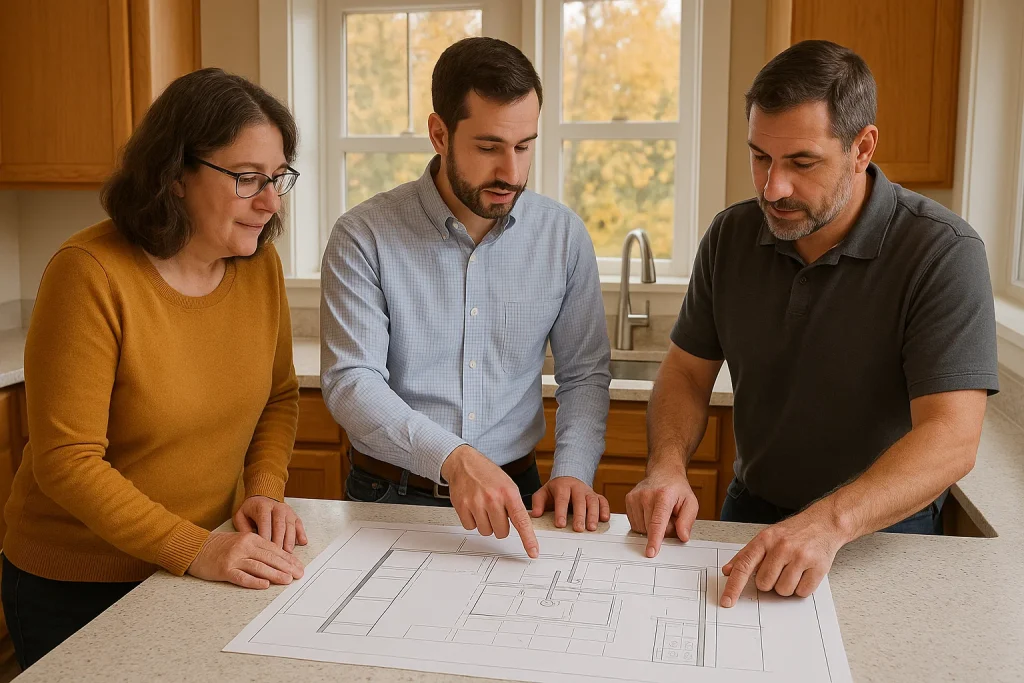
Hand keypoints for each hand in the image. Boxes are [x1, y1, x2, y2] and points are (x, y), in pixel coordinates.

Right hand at [187, 531, 304, 589]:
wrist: (196, 548)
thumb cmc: (221, 546)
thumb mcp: (242, 540)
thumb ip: (258, 548)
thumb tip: (279, 559)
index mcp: (250, 538)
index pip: (274, 549)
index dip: (288, 558)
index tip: (299, 566)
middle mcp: (244, 546)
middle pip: (270, 557)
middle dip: (287, 567)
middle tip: (299, 575)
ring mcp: (234, 558)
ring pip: (259, 567)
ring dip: (275, 574)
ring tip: (287, 580)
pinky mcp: (224, 570)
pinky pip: (242, 577)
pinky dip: (254, 581)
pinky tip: (265, 585)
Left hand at [233, 495, 307, 552]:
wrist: (262, 498)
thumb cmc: (251, 510)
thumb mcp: (240, 516)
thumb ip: (243, 529)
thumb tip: (249, 543)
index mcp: (263, 507)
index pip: (265, 523)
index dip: (265, 537)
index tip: (264, 550)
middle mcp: (277, 508)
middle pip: (280, 526)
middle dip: (279, 541)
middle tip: (277, 556)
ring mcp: (288, 511)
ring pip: (291, 526)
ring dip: (290, 541)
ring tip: (288, 553)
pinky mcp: (294, 515)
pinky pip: (299, 525)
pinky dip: (301, 534)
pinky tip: (302, 543)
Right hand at [441, 446, 538, 557]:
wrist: (464, 463)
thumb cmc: (488, 474)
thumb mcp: (508, 485)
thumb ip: (514, 506)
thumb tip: (522, 528)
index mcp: (509, 493)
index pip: (521, 521)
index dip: (528, 539)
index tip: (533, 552)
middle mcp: (493, 498)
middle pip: (501, 532)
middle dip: (500, 525)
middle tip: (495, 511)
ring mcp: (476, 503)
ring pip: (486, 532)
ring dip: (485, 523)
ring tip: (483, 507)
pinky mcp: (462, 507)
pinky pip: (470, 527)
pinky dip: (472, 521)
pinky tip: (472, 507)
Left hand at [530, 476, 609, 531]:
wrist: (568, 478)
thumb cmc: (555, 490)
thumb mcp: (543, 492)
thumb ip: (538, 502)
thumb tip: (535, 514)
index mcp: (562, 486)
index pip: (562, 498)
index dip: (561, 511)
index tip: (560, 524)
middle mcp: (577, 488)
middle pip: (580, 501)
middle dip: (580, 515)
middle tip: (578, 529)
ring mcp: (588, 491)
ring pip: (593, 501)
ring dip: (593, 515)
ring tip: (591, 528)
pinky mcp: (596, 496)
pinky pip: (603, 501)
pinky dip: (605, 510)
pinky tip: (604, 519)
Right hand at [624, 462, 698, 557]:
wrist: (664, 472)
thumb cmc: (677, 489)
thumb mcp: (691, 503)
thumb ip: (687, 521)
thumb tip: (682, 537)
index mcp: (663, 495)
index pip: (657, 522)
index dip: (654, 539)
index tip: (651, 552)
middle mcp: (646, 495)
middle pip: (650, 528)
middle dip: (662, 531)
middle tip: (670, 518)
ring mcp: (635, 497)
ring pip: (641, 528)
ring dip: (652, 528)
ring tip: (660, 514)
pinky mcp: (628, 499)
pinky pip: (635, 524)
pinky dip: (644, 524)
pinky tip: (650, 513)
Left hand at [720, 506, 846, 606]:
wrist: (824, 523)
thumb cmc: (793, 532)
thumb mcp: (766, 537)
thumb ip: (746, 555)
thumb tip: (728, 571)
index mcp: (765, 539)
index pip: (744, 566)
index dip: (733, 586)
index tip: (727, 601)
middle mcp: (782, 547)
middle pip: (764, 584)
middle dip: (769, 581)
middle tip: (779, 568)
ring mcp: (800, 557)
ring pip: (782, 591)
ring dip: (785, 586)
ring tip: (792, 569)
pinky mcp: (818, 567)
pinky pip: (802, 593)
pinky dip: (801, 588)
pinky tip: (804, 573)